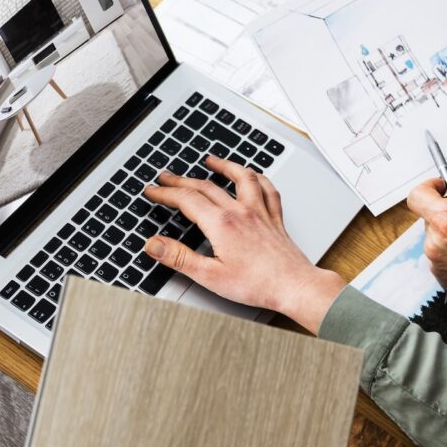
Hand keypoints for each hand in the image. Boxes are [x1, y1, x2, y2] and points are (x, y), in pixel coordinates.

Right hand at [143, 156, 345, 333]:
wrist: (294, 286)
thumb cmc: (257, 285)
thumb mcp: (209, 276)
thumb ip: (179, 257)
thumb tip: (154, 245)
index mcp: (222, 224)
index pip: (186, 200)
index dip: (165, 193)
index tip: (152, 191)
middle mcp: (241, 212)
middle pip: (206, 186)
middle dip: (182, 179)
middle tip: (166, 176)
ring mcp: (260, 212)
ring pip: (241, 177)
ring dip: (224, 166)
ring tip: (211, 160)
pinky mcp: (275, 218)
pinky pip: (267, 189)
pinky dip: (258, 178)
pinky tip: (253, 175)